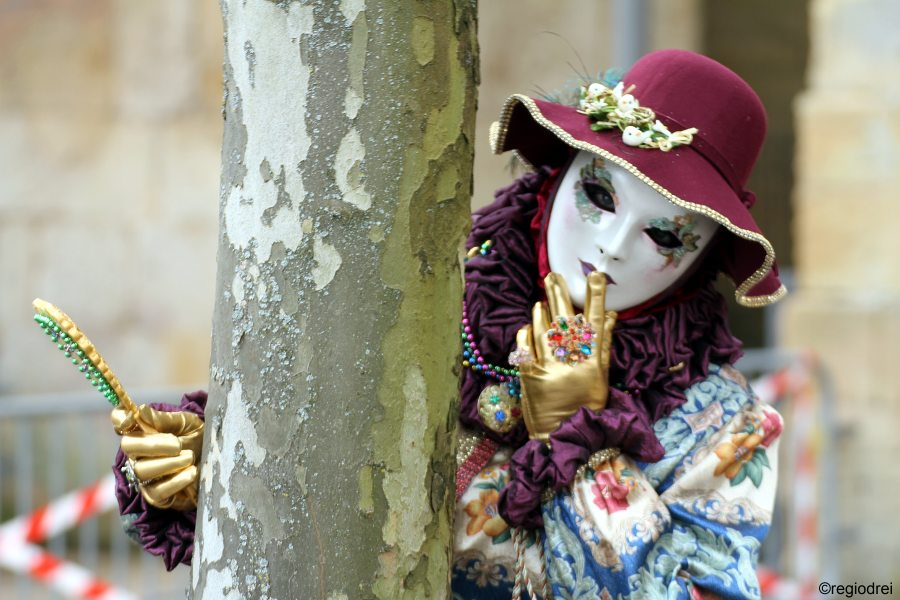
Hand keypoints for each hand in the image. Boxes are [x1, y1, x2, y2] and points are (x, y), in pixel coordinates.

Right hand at [111, 404, 203, 510]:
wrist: (218, 462)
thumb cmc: (198, 438)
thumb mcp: (186, 423)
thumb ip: (163, 419)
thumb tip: (140, 410)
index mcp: (143, 430)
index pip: (120, 420)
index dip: (120, 418)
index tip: (130, 419)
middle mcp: (138, 453)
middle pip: (128, 446)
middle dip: (154, 445)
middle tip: (178, 445)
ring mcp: (144, 475)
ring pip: (142, 470)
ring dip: (170, 463)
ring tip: (189, 457)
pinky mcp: (155, 496)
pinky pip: (156, 491)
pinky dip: (176, 481)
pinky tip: (191, 473)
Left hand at [516, 271, 616, 440]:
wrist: (563, 437)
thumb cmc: (586, 407)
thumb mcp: (601, 378)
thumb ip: (603, 345)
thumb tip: (609, 315)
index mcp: (592, 364)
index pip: (595, 324)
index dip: (596, 298)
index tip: (596, 276)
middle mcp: (571, 364)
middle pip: (565, 321)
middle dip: (560, 295)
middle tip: (554, 276)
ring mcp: (548, 369)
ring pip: (543, 330)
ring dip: (541, 311)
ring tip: (541, 298)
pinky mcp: (528, 376)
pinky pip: (525, 346)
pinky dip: (526, 332)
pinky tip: (529, 324)